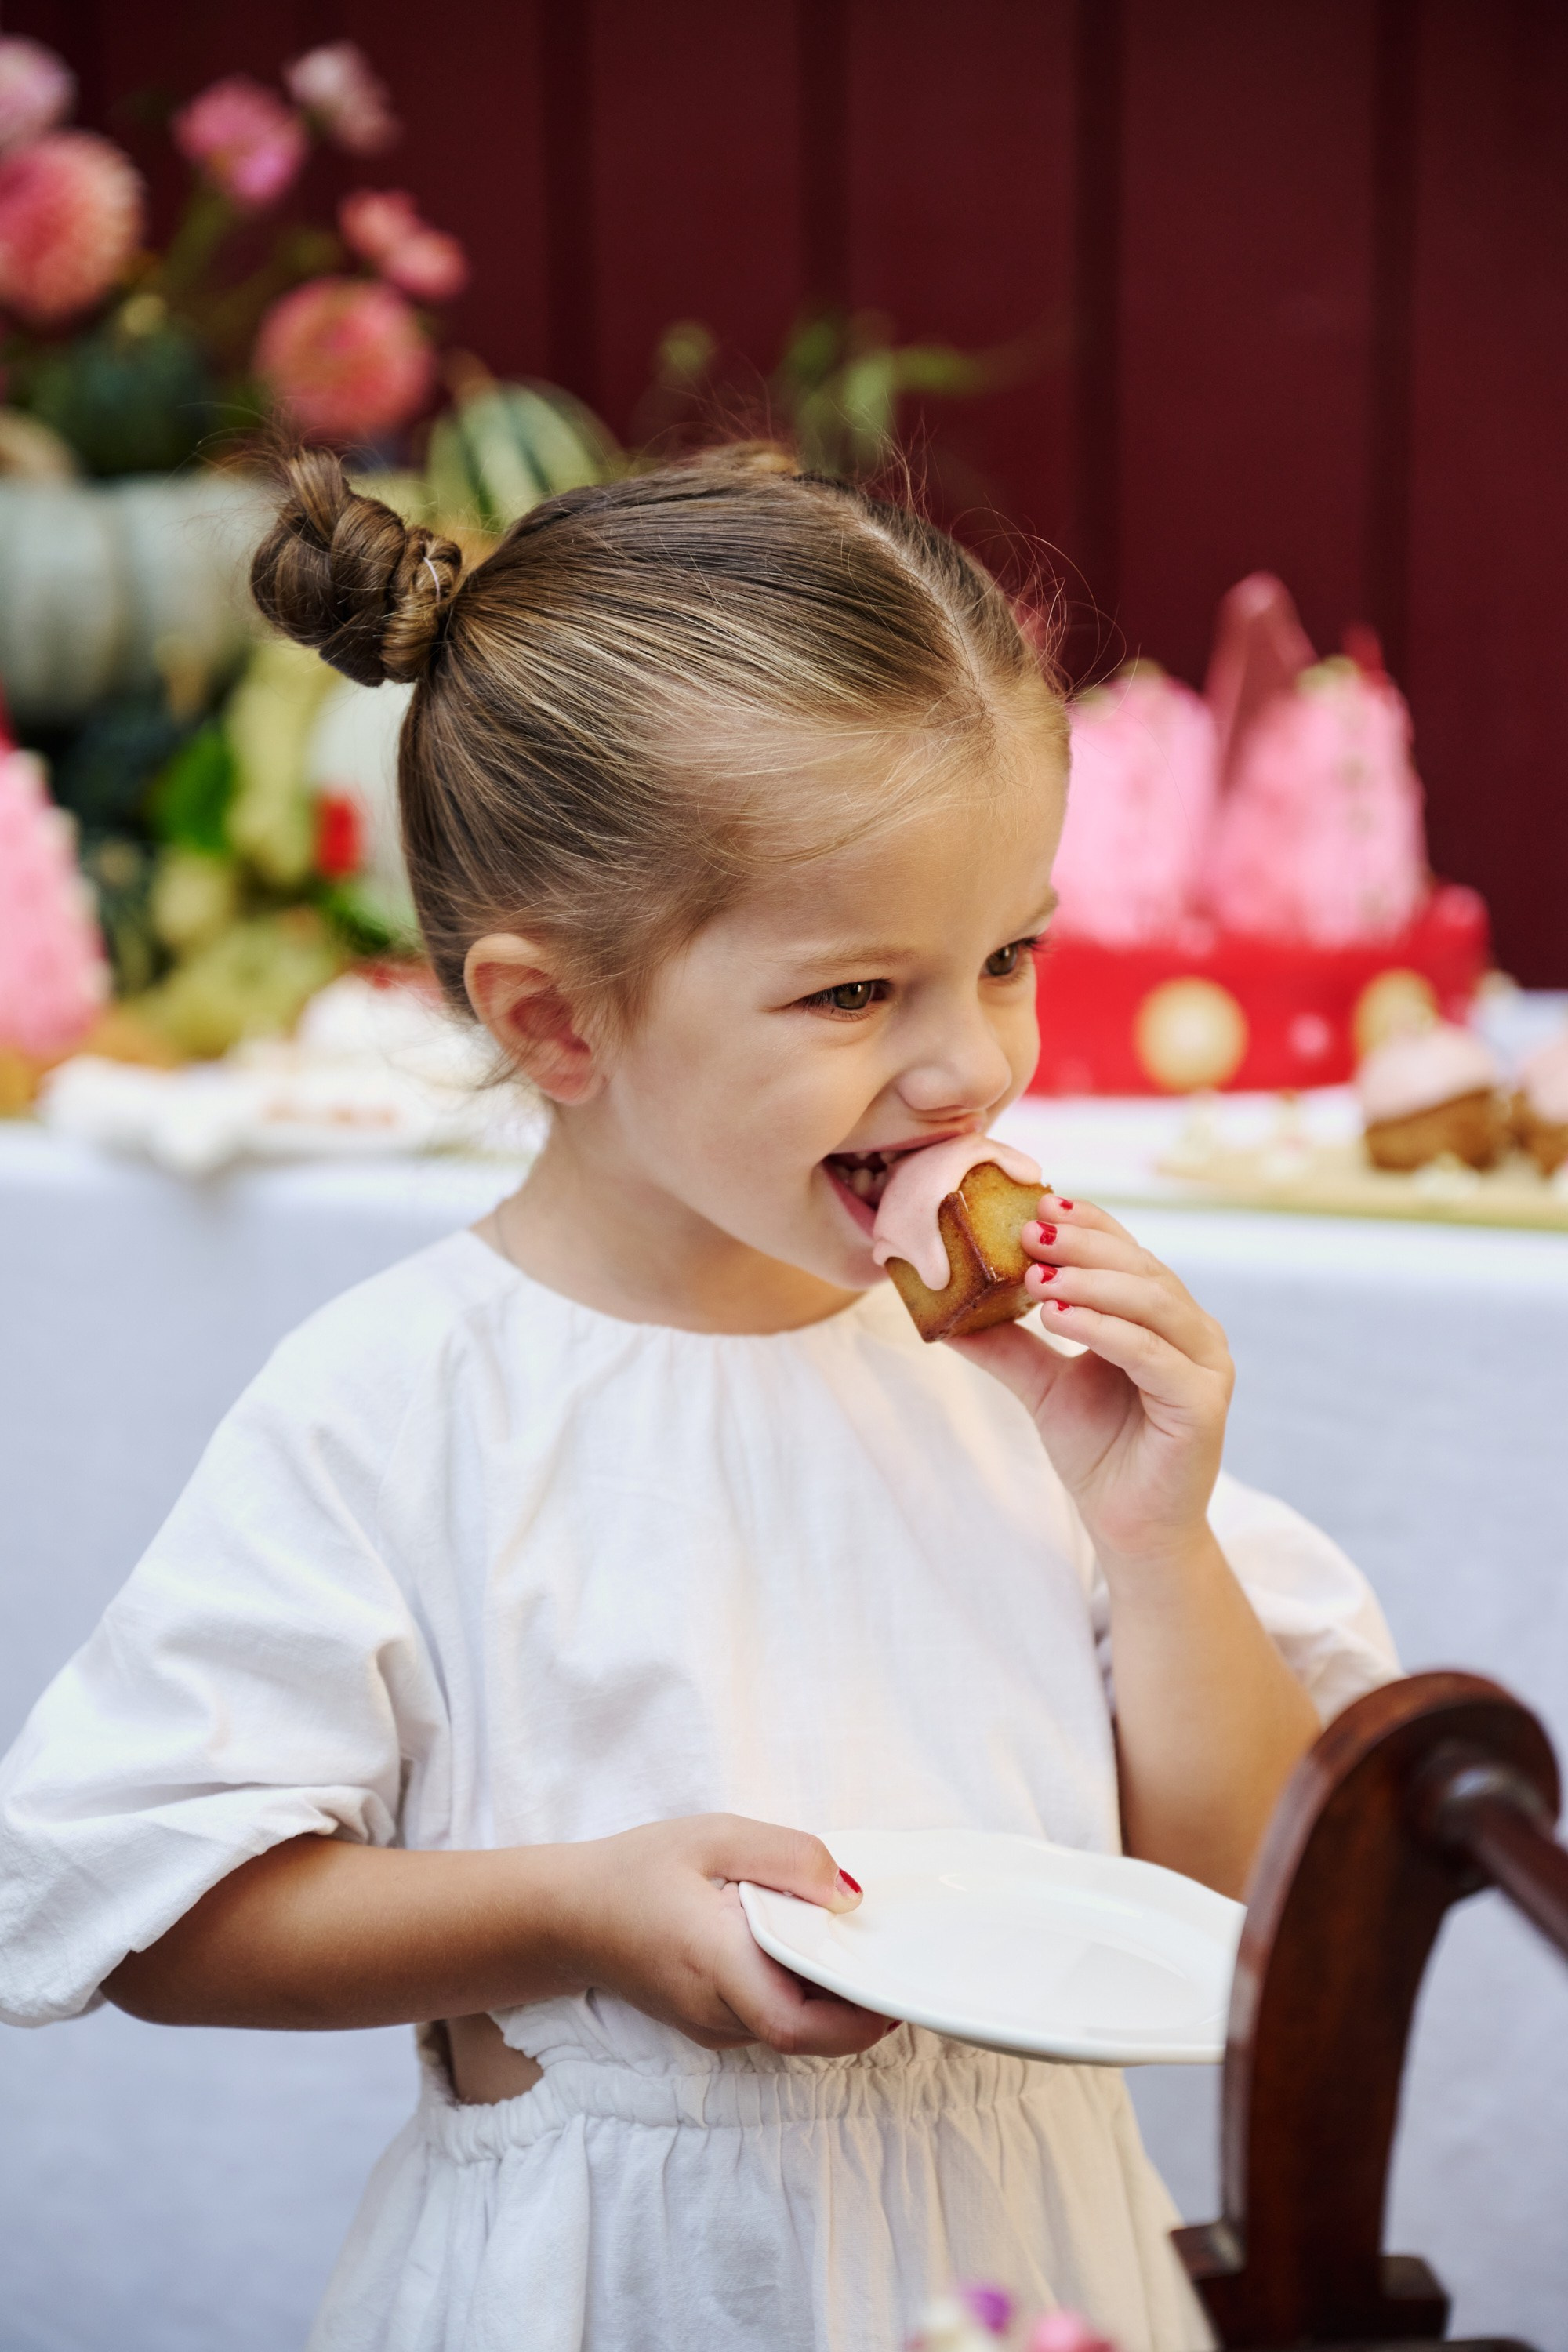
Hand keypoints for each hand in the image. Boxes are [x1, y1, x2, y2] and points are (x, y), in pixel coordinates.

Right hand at [554, 1814, 893, 2056]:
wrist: (568, 1916)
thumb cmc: (638, 1870)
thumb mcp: (714, 1837)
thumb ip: (788, 1859)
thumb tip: (852, 1896)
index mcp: (717, 1964)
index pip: (800, 2024)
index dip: (860, 2015)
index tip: (896, 1977)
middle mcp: (717, 2014)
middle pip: (808, 2034)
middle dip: (859, 2005)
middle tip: (887, 1952)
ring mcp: (712, 2030)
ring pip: (793, 2032)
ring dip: (832, 1999)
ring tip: (849, 1941)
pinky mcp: (711, 2027)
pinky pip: (771, 2021)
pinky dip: (802, 1994)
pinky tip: (805, 1949)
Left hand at [948, 1194, 1233, 1571]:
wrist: (1129, 1527)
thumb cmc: (1099, 1452)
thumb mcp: (1043, 1386)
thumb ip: (1007, 1345)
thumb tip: (945, 1311)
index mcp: (1162, 1316)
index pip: (1127, 1252)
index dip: (1085, 1224)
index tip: (1034, 1204)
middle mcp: (1193, 1330)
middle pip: (1140, 1268)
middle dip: (1081, 1246)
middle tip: (1027, 1232)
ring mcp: (1206, 1364)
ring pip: (1150, 1302)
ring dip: (1090, 1283)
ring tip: (1034, 1279)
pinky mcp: (1203, 1402)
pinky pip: (1152, 1354)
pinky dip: (1104, 1330)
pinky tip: (1059, 1319)